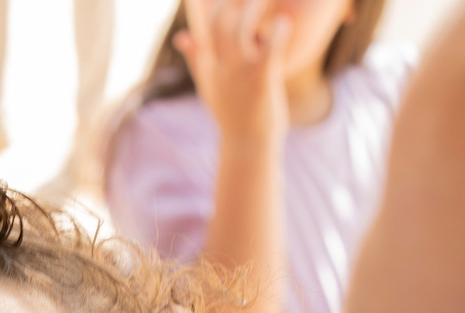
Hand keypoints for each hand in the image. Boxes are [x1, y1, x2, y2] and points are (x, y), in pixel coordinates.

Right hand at [177, 0, 293, 145]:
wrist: (247, 147)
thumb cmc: (232, 114)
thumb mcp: (208, 87)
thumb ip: (197, 60)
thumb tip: (182, 36)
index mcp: (209, 67)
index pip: (202, 30)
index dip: (204, 8)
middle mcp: (221, 68)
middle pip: (219, 24)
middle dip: (230, 3)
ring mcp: (240, 75)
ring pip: (240, 31)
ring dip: (252, 9)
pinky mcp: (262, 82)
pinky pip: (269, 50)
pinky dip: (276, 32)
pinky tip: (282, 23)